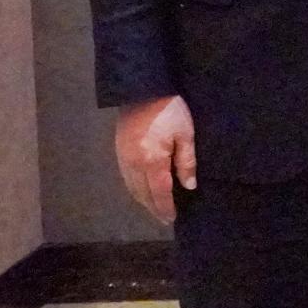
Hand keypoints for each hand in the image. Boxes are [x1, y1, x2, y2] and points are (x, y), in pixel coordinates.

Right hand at [115, 94, 195, 223]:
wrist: (142, 89)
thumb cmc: (170, 110)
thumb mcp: (185, 133)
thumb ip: (186, 161)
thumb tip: (188, 186)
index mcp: (152, 161)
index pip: (160, 192)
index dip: (165, 207)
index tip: (171, 218)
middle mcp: (134, 164)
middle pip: (143, 194)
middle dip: (153, 208)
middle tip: (164, 218)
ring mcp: (123, 158)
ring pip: (132, 188)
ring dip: (143, 200)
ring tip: (154, 207)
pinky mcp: (118, 151)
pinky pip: (126, 178)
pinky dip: (134, 189)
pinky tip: (141, 190)